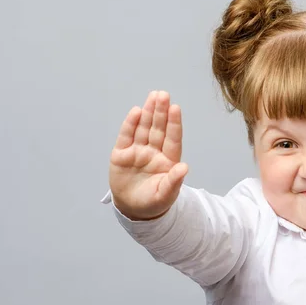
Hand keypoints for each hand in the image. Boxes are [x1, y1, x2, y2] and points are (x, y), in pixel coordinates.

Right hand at [108, 90, 187, 219]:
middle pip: (158, 129)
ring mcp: (137, 152)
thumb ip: (174, 181)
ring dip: (148, 113)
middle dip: (161, 112)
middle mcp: (153, 152)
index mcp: (167, 160)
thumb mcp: (165, 194)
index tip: (176, 108)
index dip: (174, 124)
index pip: (172, 139)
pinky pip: (126, 136)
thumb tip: (184, 167)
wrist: (133, 209)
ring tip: (153, 97)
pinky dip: (130, 124)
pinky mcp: (121, 155)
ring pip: (144, 128)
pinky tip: (136, 112)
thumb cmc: (154, 201)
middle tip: (163, 95)